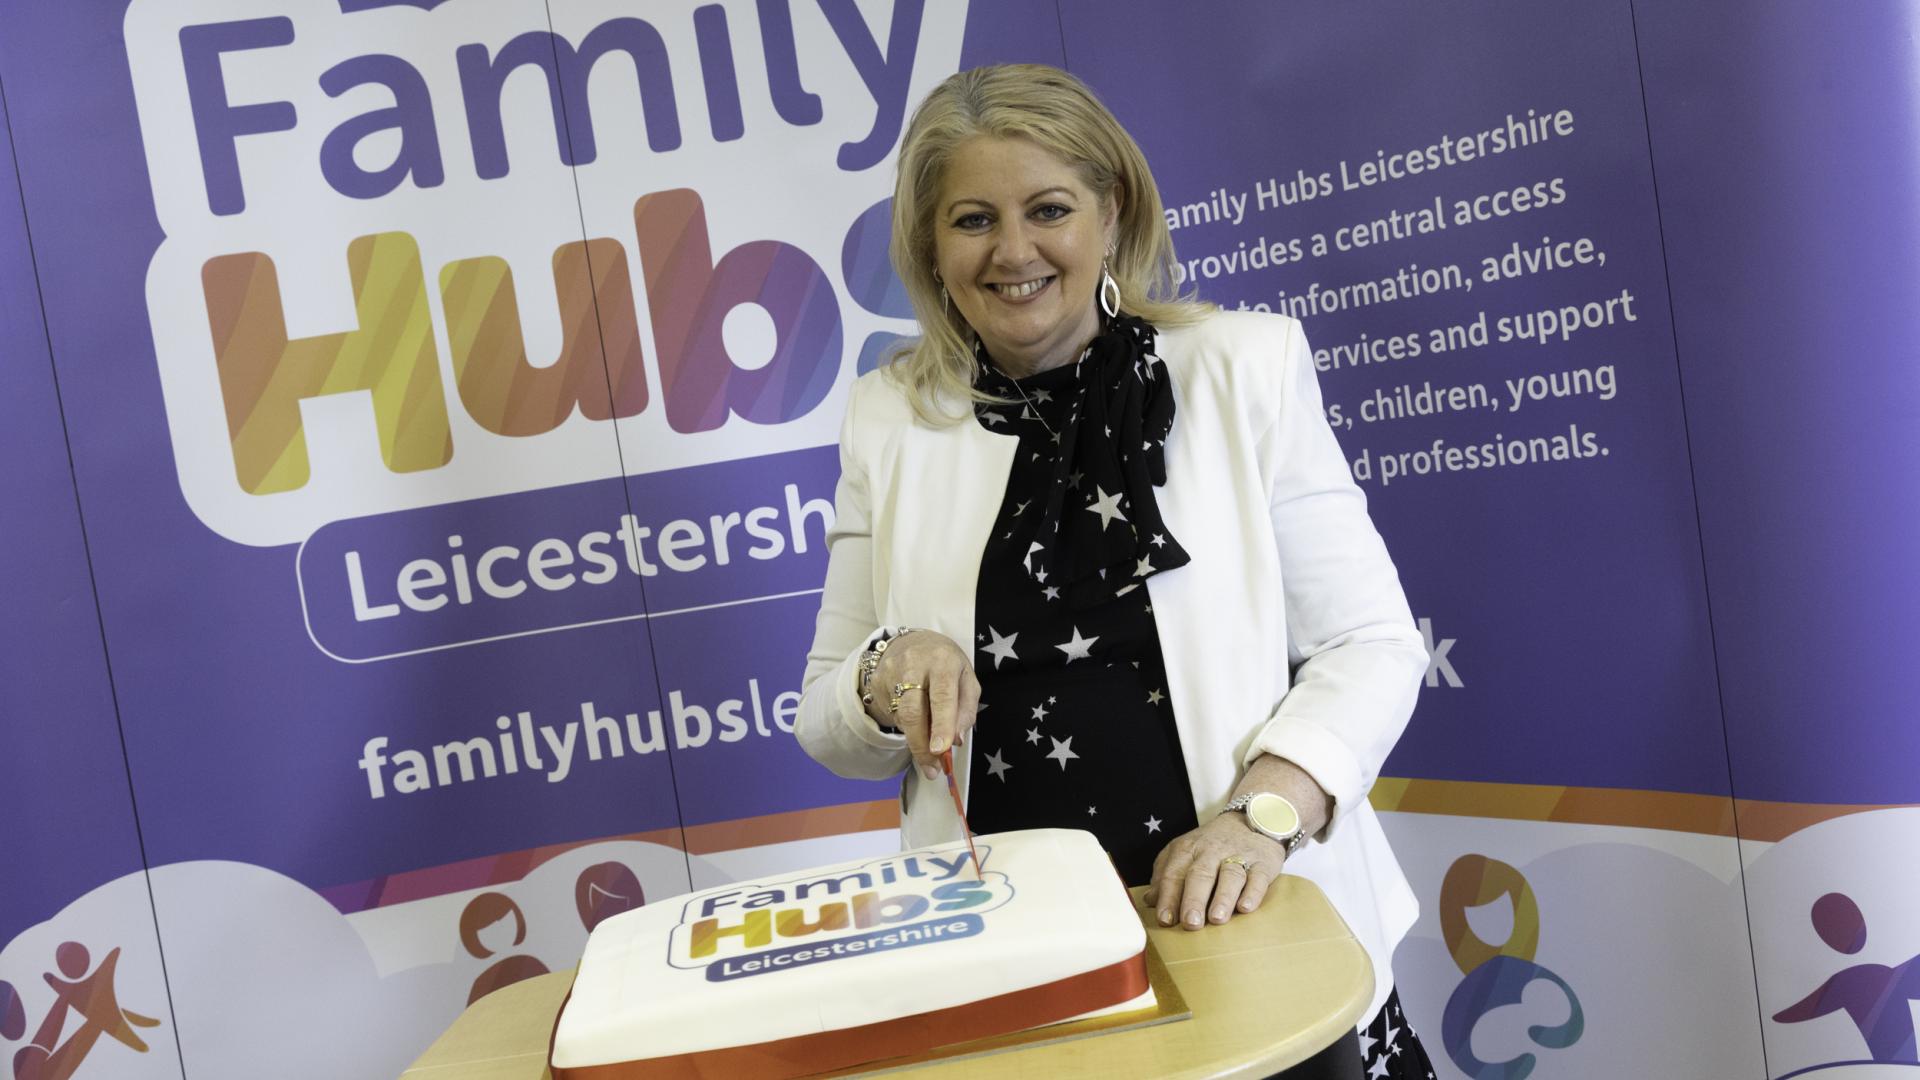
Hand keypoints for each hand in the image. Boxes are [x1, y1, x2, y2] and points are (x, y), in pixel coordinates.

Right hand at [867, 630, 979, 780]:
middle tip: (933, 768)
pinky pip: (893, 715)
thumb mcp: (967, 678)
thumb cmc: (946, 663)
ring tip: (930, 755)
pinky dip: (908, 728)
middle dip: (922, 745)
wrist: (912, 643)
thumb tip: (956, 739)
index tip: (941, 750)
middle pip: (913, 712)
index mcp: (943, 660)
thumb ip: (966, 709)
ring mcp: (891, 674)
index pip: (941, 696)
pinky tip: (917, 726)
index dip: (941, 725)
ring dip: (916, 742)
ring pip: (901, 718)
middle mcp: (914, 664)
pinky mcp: (877, 684)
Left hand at [1144, 813, 1286, 929]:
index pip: (1174, 874)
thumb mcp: (1183, 853)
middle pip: (1200, 874)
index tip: (1165, 920)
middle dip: (1194, 899)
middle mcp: (1211, 851)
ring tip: (1217, 919)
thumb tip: (1150, 901)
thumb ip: (1165, 876)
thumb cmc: (1211, 846)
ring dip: (1223, 897)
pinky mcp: (1263, 863)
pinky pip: (1258, 877)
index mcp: (1187, 850)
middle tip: (1191, 923)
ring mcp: (1239, 855)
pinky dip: (1253, 892)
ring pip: (1230, 875)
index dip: (1168, 897)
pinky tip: (1246, 907)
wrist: (1250, 820)